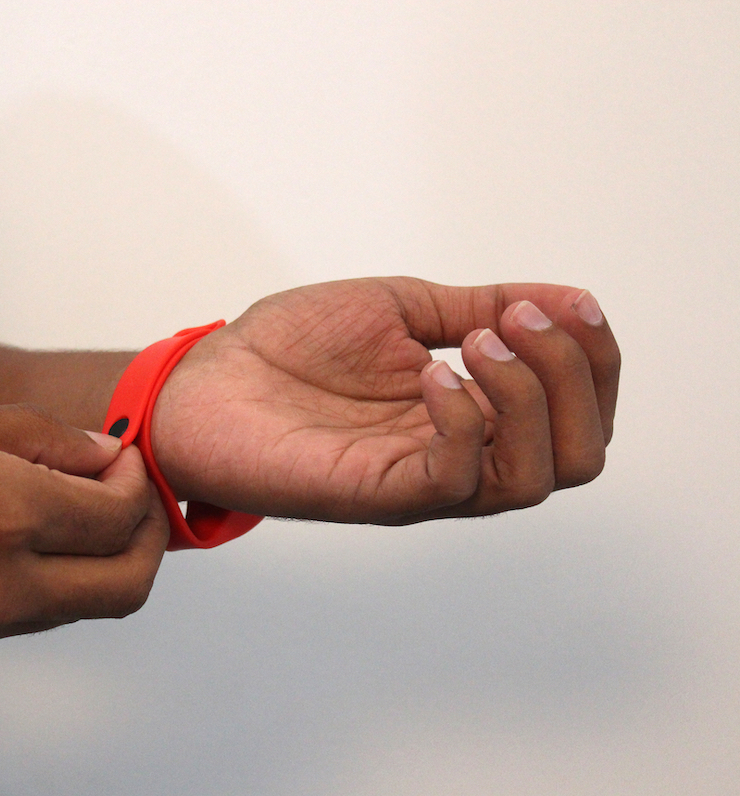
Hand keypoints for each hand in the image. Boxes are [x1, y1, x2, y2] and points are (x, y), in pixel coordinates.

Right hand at [0, 399, 167, 661]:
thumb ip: (32, 436)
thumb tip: (101, 455)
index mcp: (0, 513)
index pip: (121, 516)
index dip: (137, 482)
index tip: (121, 457)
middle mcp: (0, 584)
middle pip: (128, 585)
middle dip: (148, 537)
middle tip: (129, 494)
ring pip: (84, 606)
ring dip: (102, 560)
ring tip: (73, 506)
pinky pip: (31, 616)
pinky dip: (50, 578)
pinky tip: (17, 534)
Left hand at [152, 278, 619, 523]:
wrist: (205, 379)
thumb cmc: (290, 347)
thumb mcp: (401, 307)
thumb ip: (479, 307)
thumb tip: (567, 296)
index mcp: (473, 413)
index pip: (582, 412)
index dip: (597, 358)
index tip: (568, 302)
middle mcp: (460, 456)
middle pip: (578, 455)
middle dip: (573, 378)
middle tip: (513, 324)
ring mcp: (421, 480)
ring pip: (534, 477)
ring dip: (527, 397)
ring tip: (473, 344)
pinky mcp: (377, 494)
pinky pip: (455, 481)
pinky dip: (464, 422)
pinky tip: (431, 376)